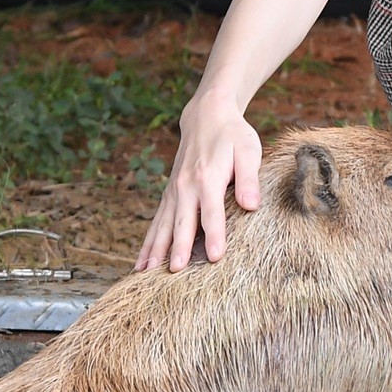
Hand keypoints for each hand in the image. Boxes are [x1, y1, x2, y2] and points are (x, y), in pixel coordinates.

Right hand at [136, 96, 263, 272]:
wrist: (206, 116)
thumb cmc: (233, 135)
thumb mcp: (248, 151)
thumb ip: (249, 178)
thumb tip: (252, 205)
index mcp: (209, 178)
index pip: (213, 213)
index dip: (215, 236)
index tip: (216, 257)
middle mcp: (186, 187)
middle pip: (182, 223)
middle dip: (178, 248)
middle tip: (175, 273)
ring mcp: (174, 192)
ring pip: (162, 225)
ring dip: (154, 250)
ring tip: (145, 275)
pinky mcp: (169, 194)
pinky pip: (155, 222)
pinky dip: (147, 243)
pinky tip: (140, 264)